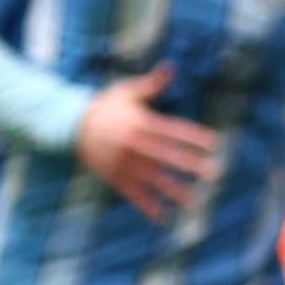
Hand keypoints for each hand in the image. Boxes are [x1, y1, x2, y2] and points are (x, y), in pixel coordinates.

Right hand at [74, 66, 219, 222]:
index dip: (194, 136)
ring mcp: (123, 162)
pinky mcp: (113, 176)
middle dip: (190, 164)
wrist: (70, 125)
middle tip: (212, 172)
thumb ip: (151, 84)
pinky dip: (146, 205)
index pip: (173, 130)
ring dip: (173, 190)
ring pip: (152, 178)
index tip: (214, 143)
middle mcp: (133, 144)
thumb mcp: (126, 91)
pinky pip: (132, 193)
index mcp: (140, 123)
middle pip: (167, 156)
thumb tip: (171, 67)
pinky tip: (161, 217)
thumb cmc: (104, 106)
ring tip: (192, 200)